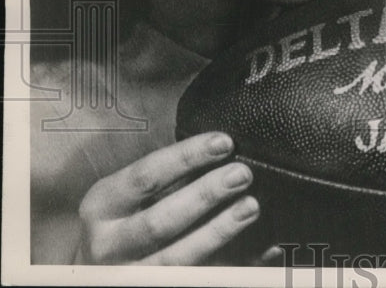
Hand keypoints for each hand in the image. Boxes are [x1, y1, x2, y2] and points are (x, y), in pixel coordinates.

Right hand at [74, 132, 260, 264]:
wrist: (96, 273)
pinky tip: (258, 252)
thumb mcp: (126, 197)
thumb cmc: (122, 223)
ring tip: (250, 207)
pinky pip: (196, 278)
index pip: (146, 176)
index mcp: (102, 208)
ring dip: (217, 233)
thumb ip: (164, 180)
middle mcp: (108, 246)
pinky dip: (229, 265)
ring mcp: (130, 276)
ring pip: (176, 259)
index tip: (224, 142)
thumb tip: (221, 152)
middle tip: (242, 174)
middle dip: (205, 195)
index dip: (186, 157)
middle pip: (160, 221)